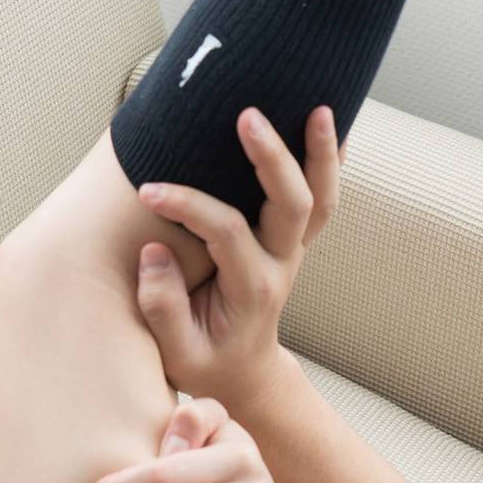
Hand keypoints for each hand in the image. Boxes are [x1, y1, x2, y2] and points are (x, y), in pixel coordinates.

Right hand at [133, 105, 344, 407]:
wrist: (245, 376)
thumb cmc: (204, 362)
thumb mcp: (177, 353)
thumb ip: (162, 306)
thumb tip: (155, 252)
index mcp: (252, 289)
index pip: (226, 232)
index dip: (188, 206)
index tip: (149, 191)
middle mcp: (282, 265)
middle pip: (293, 205)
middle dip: (272, 158)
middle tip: (247, 116)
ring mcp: (293, 252)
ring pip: (321, 198)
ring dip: (322, 152)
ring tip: (324, 106)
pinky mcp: (292, 242)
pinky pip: (322, 199)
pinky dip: (330, 162)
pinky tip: (333, 124)